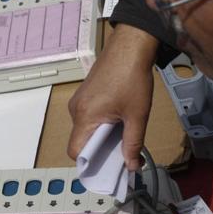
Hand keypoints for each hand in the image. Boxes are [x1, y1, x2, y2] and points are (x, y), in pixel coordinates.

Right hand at [67, 24, 157, 169]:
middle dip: (99, 150)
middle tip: (121, 152)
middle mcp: (75, 110)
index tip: (108, 167)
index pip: (75, 151)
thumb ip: (133, 143)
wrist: (129, 46)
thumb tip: (131, 166)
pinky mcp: (84, 94)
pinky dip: (100, 123)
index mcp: (85, 117)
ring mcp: (78, 100)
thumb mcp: (137, 115)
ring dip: (101, 136)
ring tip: (122, 131)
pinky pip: (87, 116)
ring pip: (84, 129)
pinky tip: (117, 117)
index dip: (89, 163)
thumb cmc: (132, 79)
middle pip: (80, 141)